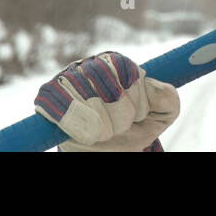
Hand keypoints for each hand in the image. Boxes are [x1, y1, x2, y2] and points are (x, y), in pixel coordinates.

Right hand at [34, 51, 179, 151]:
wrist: (102, 153)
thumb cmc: (128, 132)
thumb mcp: (157, 118)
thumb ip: (167, 100)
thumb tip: (156, 88)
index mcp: (116, 63)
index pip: (130, 73)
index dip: (136, 103)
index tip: (136, 117)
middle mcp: (90, 64)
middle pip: (109, 87)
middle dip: (120, 118)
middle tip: (117, 128)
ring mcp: (66, 77)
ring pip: (89, 99)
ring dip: (101, 126)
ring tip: (103, 132)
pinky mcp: (48, 95)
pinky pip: (62, 108)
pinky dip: (78, 126)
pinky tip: (86, 133)